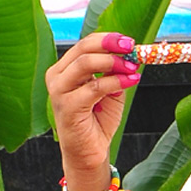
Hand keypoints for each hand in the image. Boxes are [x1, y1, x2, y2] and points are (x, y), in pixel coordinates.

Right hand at [45, 32, 140, 187]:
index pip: (85, 44)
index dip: (107, 39)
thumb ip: (116, 72)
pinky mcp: (66, 107)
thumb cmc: (98, 119)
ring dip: (112, 62)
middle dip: (110, 45)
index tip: (129, 42)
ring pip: (84, 64)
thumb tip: (132, 56)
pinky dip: (115, 81)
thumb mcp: (111, 90)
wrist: (90, 151)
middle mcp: (57, 76)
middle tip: (131, 48)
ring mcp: (59, 91)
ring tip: (132, 67)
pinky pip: (94, 88)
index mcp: (66, 69)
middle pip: (82, 49)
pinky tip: (131, 81)